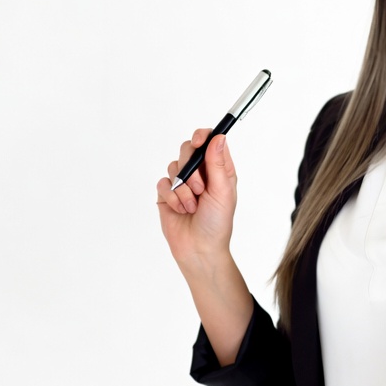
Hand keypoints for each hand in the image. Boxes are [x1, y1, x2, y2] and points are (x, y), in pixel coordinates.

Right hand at [156, 129, 237, 267]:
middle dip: (191, 169)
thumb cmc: (217, 223)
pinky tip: (181, 210)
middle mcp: (200, 173)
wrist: (199, 248)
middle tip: (199, 188)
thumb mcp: (223, 192)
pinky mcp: (167, 193)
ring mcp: (182, 182)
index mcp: (219, 170)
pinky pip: (162, 182)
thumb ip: (218, 164)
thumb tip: (219, 137)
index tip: (198, 142)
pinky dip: (172, 197)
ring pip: (174, 166)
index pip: (210, 141)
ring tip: (192, 206)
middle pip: (187, 149)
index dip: (202, 136)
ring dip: (183, 189)